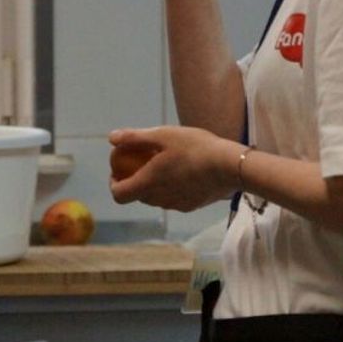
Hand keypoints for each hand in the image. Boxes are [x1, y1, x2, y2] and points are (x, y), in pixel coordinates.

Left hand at [107, 125, 238, 211]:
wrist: (230, 166)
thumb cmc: (194, 147)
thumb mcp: (163, 135)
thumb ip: (135, 138)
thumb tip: (112, 138)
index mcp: (147, 184)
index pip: (119, 195)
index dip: (114, 183)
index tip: (118, 169)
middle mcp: (159, 200)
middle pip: (137, 196)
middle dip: (135, 180)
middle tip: (143, 161)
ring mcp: (177, 205)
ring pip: (156, 198)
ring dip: (153, 184)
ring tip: (164, 164)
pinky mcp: (193, 205)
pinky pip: (174, 199)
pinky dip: (171, 188)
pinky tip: (183, 171)